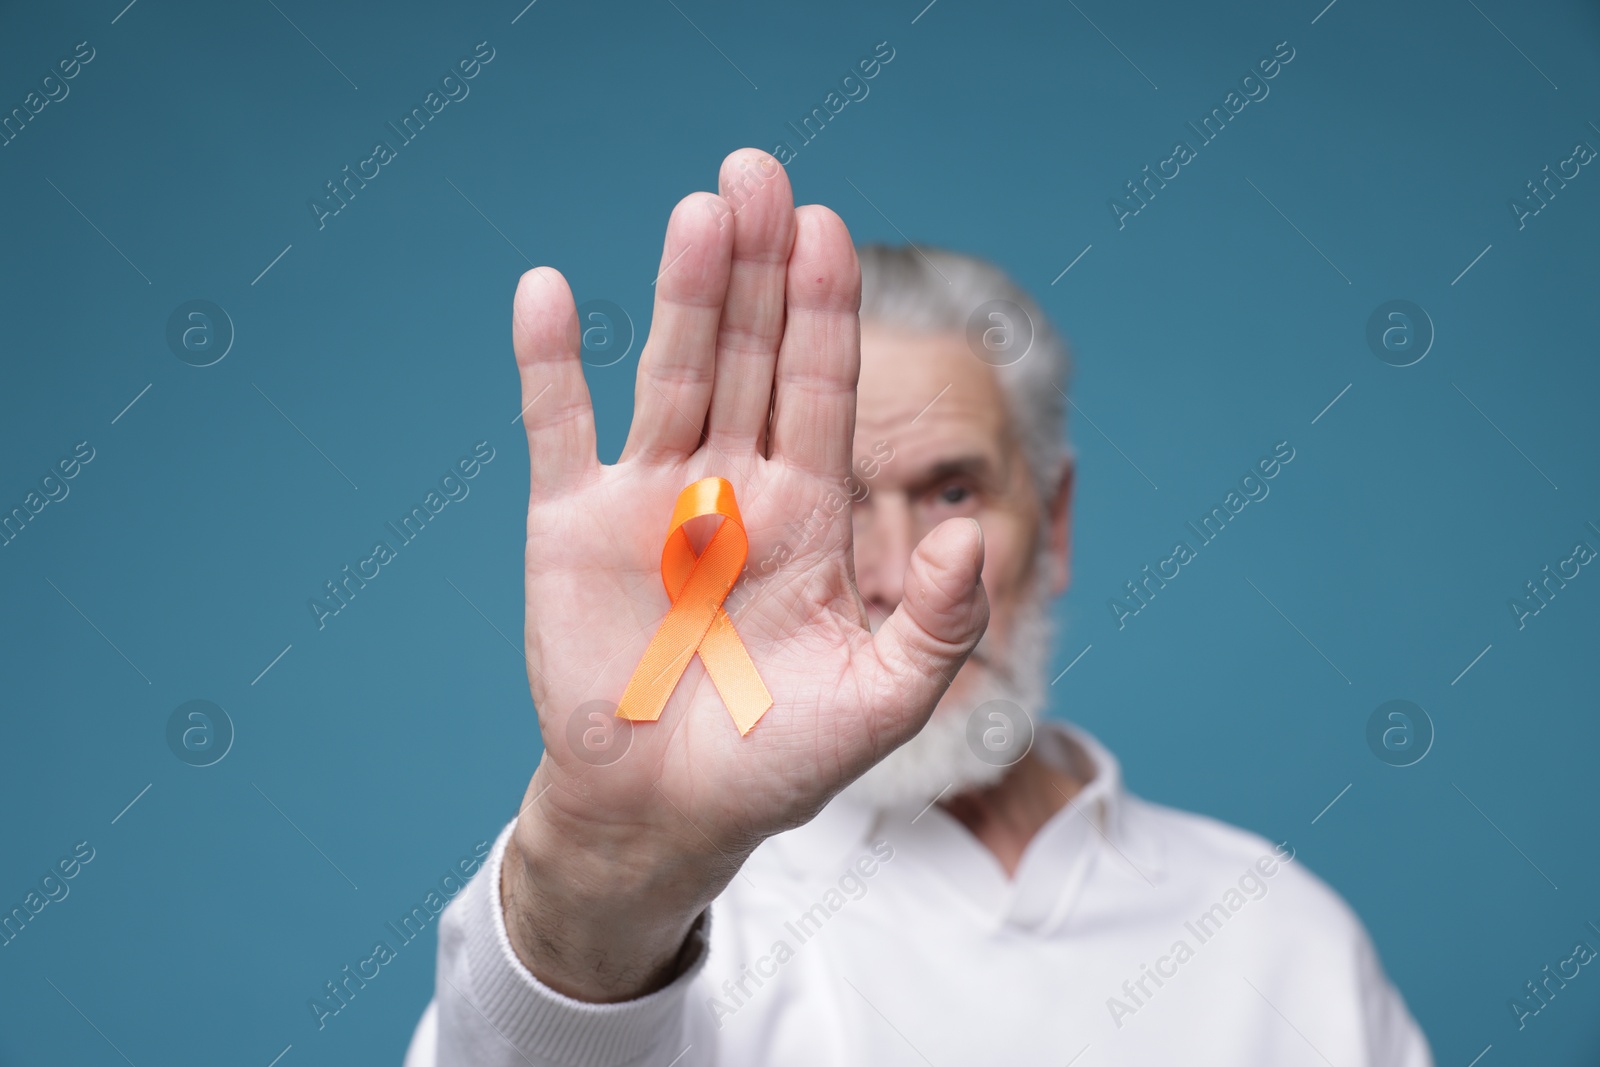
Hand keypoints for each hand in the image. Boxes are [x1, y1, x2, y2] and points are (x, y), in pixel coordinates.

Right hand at [502, 149, 988, 1001]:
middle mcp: (731, 485)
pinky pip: (555, 429)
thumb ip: (940, 623)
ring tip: (697, 212)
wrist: (665, 814)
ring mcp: (648, 499)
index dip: (824, 312)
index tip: (828, 227)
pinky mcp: (569, 525)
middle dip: (757, 268)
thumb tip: (975, 535)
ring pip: (669, 374)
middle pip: (747, 354)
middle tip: (759, 171)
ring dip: (681, 294)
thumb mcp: (882, 703)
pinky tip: (549, 291)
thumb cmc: (779, 760)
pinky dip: (548, 366)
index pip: (821, 388)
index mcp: (809, 512)